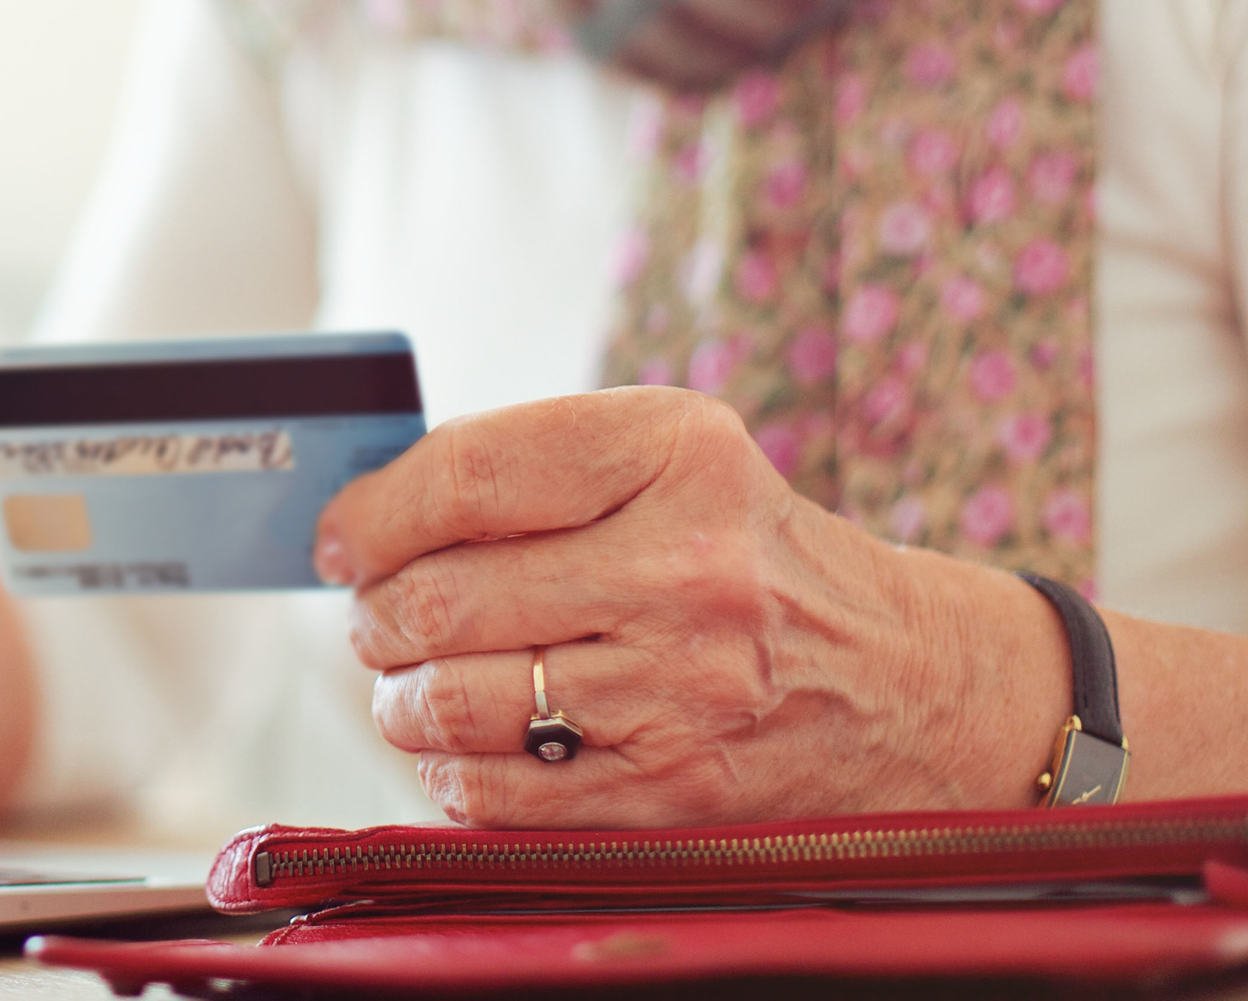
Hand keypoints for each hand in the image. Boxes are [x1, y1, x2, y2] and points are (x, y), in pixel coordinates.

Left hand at [313, 387, 1066, 826]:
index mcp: (676, 453)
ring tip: (412, 682)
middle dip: (376, 613)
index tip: (339, 539)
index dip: (373, 512)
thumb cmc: (748, 555)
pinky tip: (462, 746)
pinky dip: (448, 772)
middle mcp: (685, 566)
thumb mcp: (672, 461)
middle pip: (442, 595)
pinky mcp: (672, 790)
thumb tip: (363, 516)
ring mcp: (681, 687)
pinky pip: (495, 793)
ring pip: (454, 700)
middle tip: (377, 617)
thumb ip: (529, 470)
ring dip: (400, 698)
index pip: (468, 474)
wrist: (908, 682)